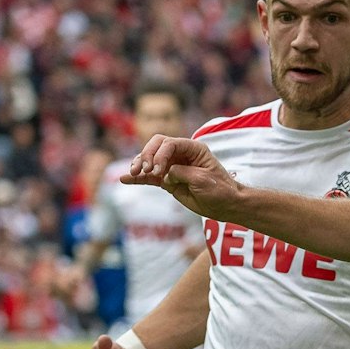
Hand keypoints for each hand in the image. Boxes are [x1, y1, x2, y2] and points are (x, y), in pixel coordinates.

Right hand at [121, 136, 241, 216]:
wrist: (225, 205)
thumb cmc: (220, 190)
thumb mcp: (202, 179)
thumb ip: (182, 173)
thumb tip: (165, 175)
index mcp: (193, 148)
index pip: (170, 143)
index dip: (160, 154)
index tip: (157, 171)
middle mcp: (181, 154)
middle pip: (156, 146)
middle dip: (146, 156)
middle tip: (143, 170)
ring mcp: (172, 166)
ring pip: (150, 160)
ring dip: (139, 165)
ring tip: (132, 174)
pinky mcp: (167, 180)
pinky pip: (149, 177)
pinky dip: (137, 179)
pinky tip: (124, 179)